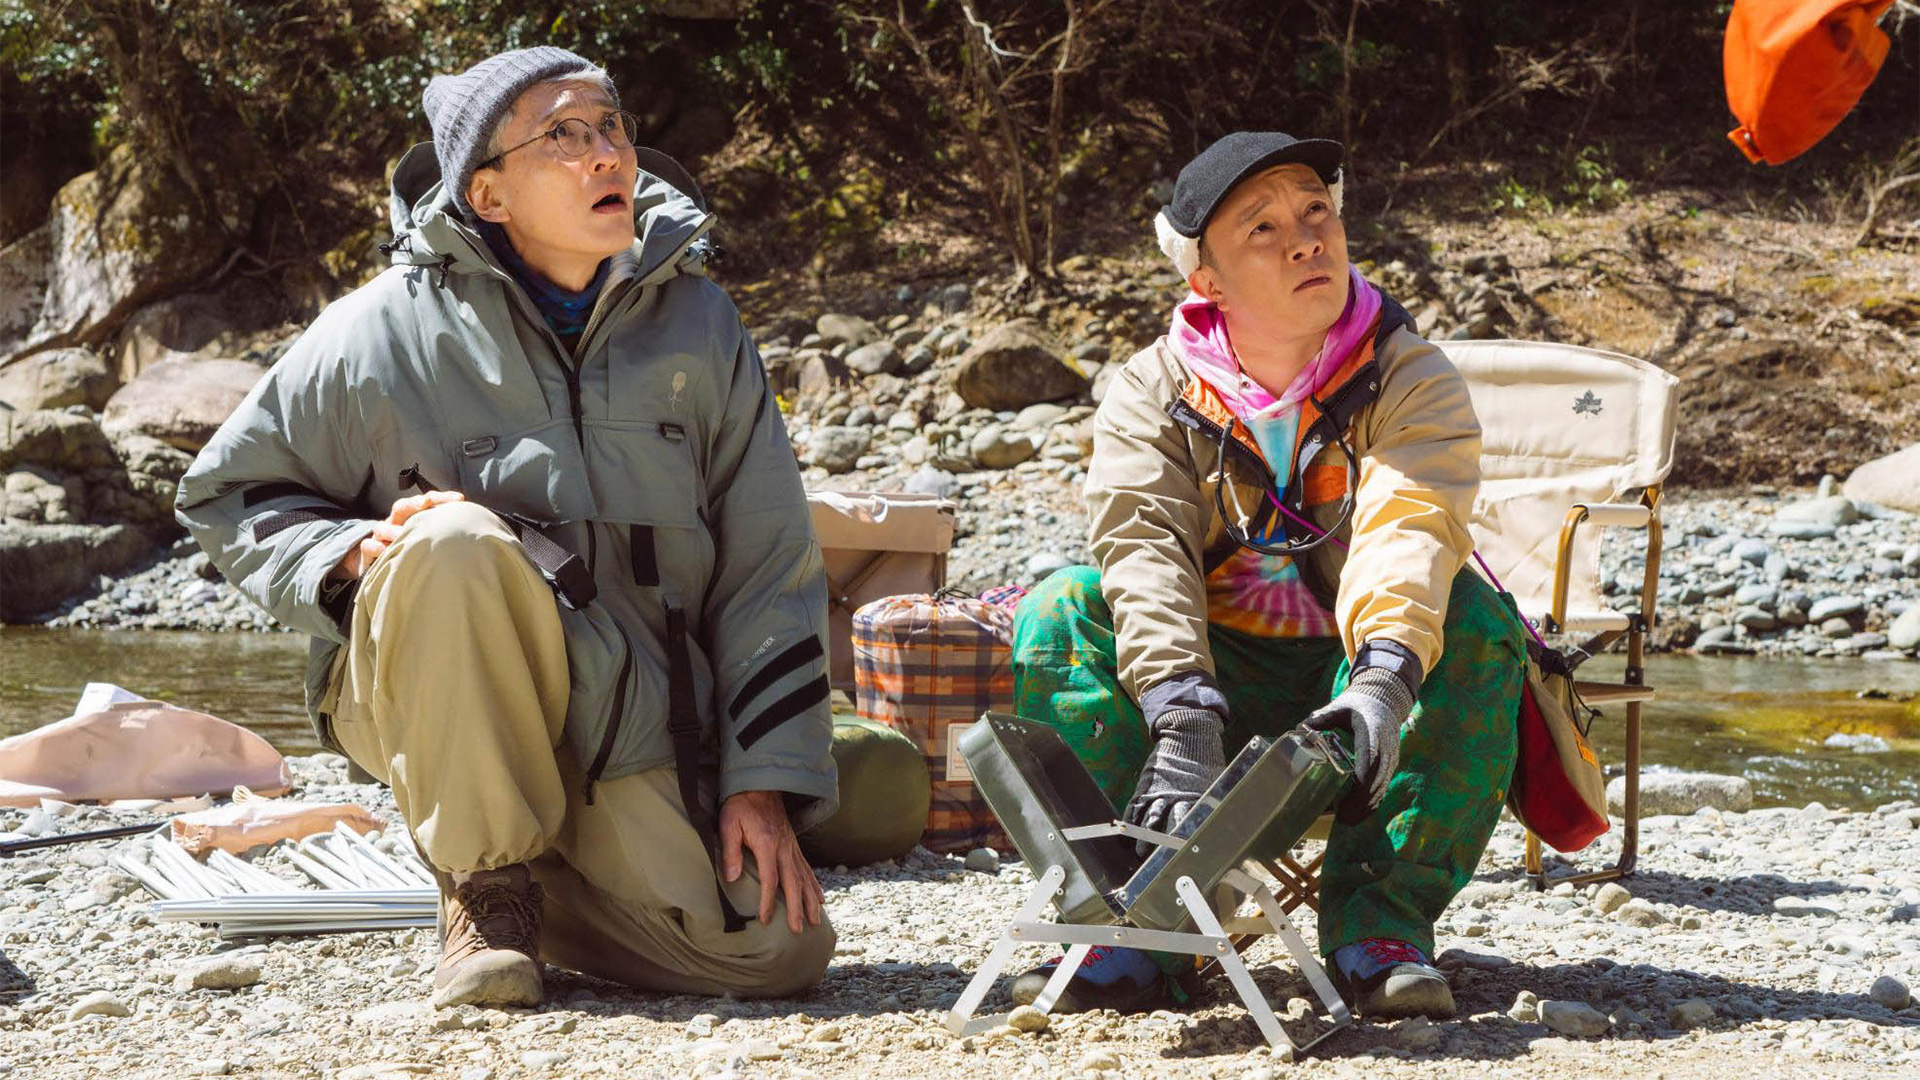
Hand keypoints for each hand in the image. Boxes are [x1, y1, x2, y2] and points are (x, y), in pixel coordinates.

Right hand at [327, 490, 466, 580]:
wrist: (381, 567)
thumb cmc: (413, 552)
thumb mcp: (428, 541)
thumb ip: (445, 535)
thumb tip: (478, 534)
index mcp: (413, 517)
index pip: (428, 501)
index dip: (442, 498)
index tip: (460, 499)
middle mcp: (396, 522)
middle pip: (402, 506)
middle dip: (414, 503)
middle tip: (425, 504)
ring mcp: (381, 535)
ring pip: (383, 526)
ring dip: (394, 531)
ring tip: (404, 535)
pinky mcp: (369, 550)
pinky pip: (369, 545)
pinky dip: (377, 547)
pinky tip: (386, 550)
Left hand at [718, 789, 823, 934]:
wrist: (760, 782)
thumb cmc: (740, 804)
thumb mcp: (729, 824)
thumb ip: (730, 850)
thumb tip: (731, 878)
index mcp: (768, 844)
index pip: (770, 880)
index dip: (768, 902)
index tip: (766, 920)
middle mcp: (784, 848)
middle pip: (793, 883)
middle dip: (797, 908)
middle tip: (798, 930)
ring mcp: (792, 846)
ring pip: (805, 878)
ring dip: (810, 900)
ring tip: (815, 921)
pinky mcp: (794, 845)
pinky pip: (807, 868)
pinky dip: (814, 884)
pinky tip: (819, 898)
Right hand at [1122, 708, 1225, 853]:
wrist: (1187, 735)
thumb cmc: (1205, 763)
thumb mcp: (1214, 783)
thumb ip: (1211, 804)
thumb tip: (1221, 826)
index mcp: (1192, 796)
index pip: (1186, 823)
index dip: (1182, 839)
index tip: (1182, 854)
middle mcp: (1172, 796)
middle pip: (1163, 824)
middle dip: (1159, 844)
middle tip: (1157, 861)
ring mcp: (1156, 791)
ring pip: (1146, 818)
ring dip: (1143, 837)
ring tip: (1139, 853)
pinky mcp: (1145, 786)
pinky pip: (1134, 806)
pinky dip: (1129, 821)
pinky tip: (1125, 835)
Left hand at [1303, 668, 1415, 817]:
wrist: (1385, 703)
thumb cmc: (1358, 705)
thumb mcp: (1339, 707)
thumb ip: (1320, 718)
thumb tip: (1300, 728)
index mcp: (1372, 733)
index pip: (1370, 760)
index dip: (1361, 781)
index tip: (1348, 798)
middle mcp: (1385, 748)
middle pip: (1377, 780)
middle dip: (1362, 802)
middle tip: (1343, 819)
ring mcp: (1390, 758)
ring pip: (1382, 787)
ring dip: (1367, 806)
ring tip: (1347, 820)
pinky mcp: (1390, 765)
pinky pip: (1383, 787)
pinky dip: (1372, 802)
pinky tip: (1358, 813)